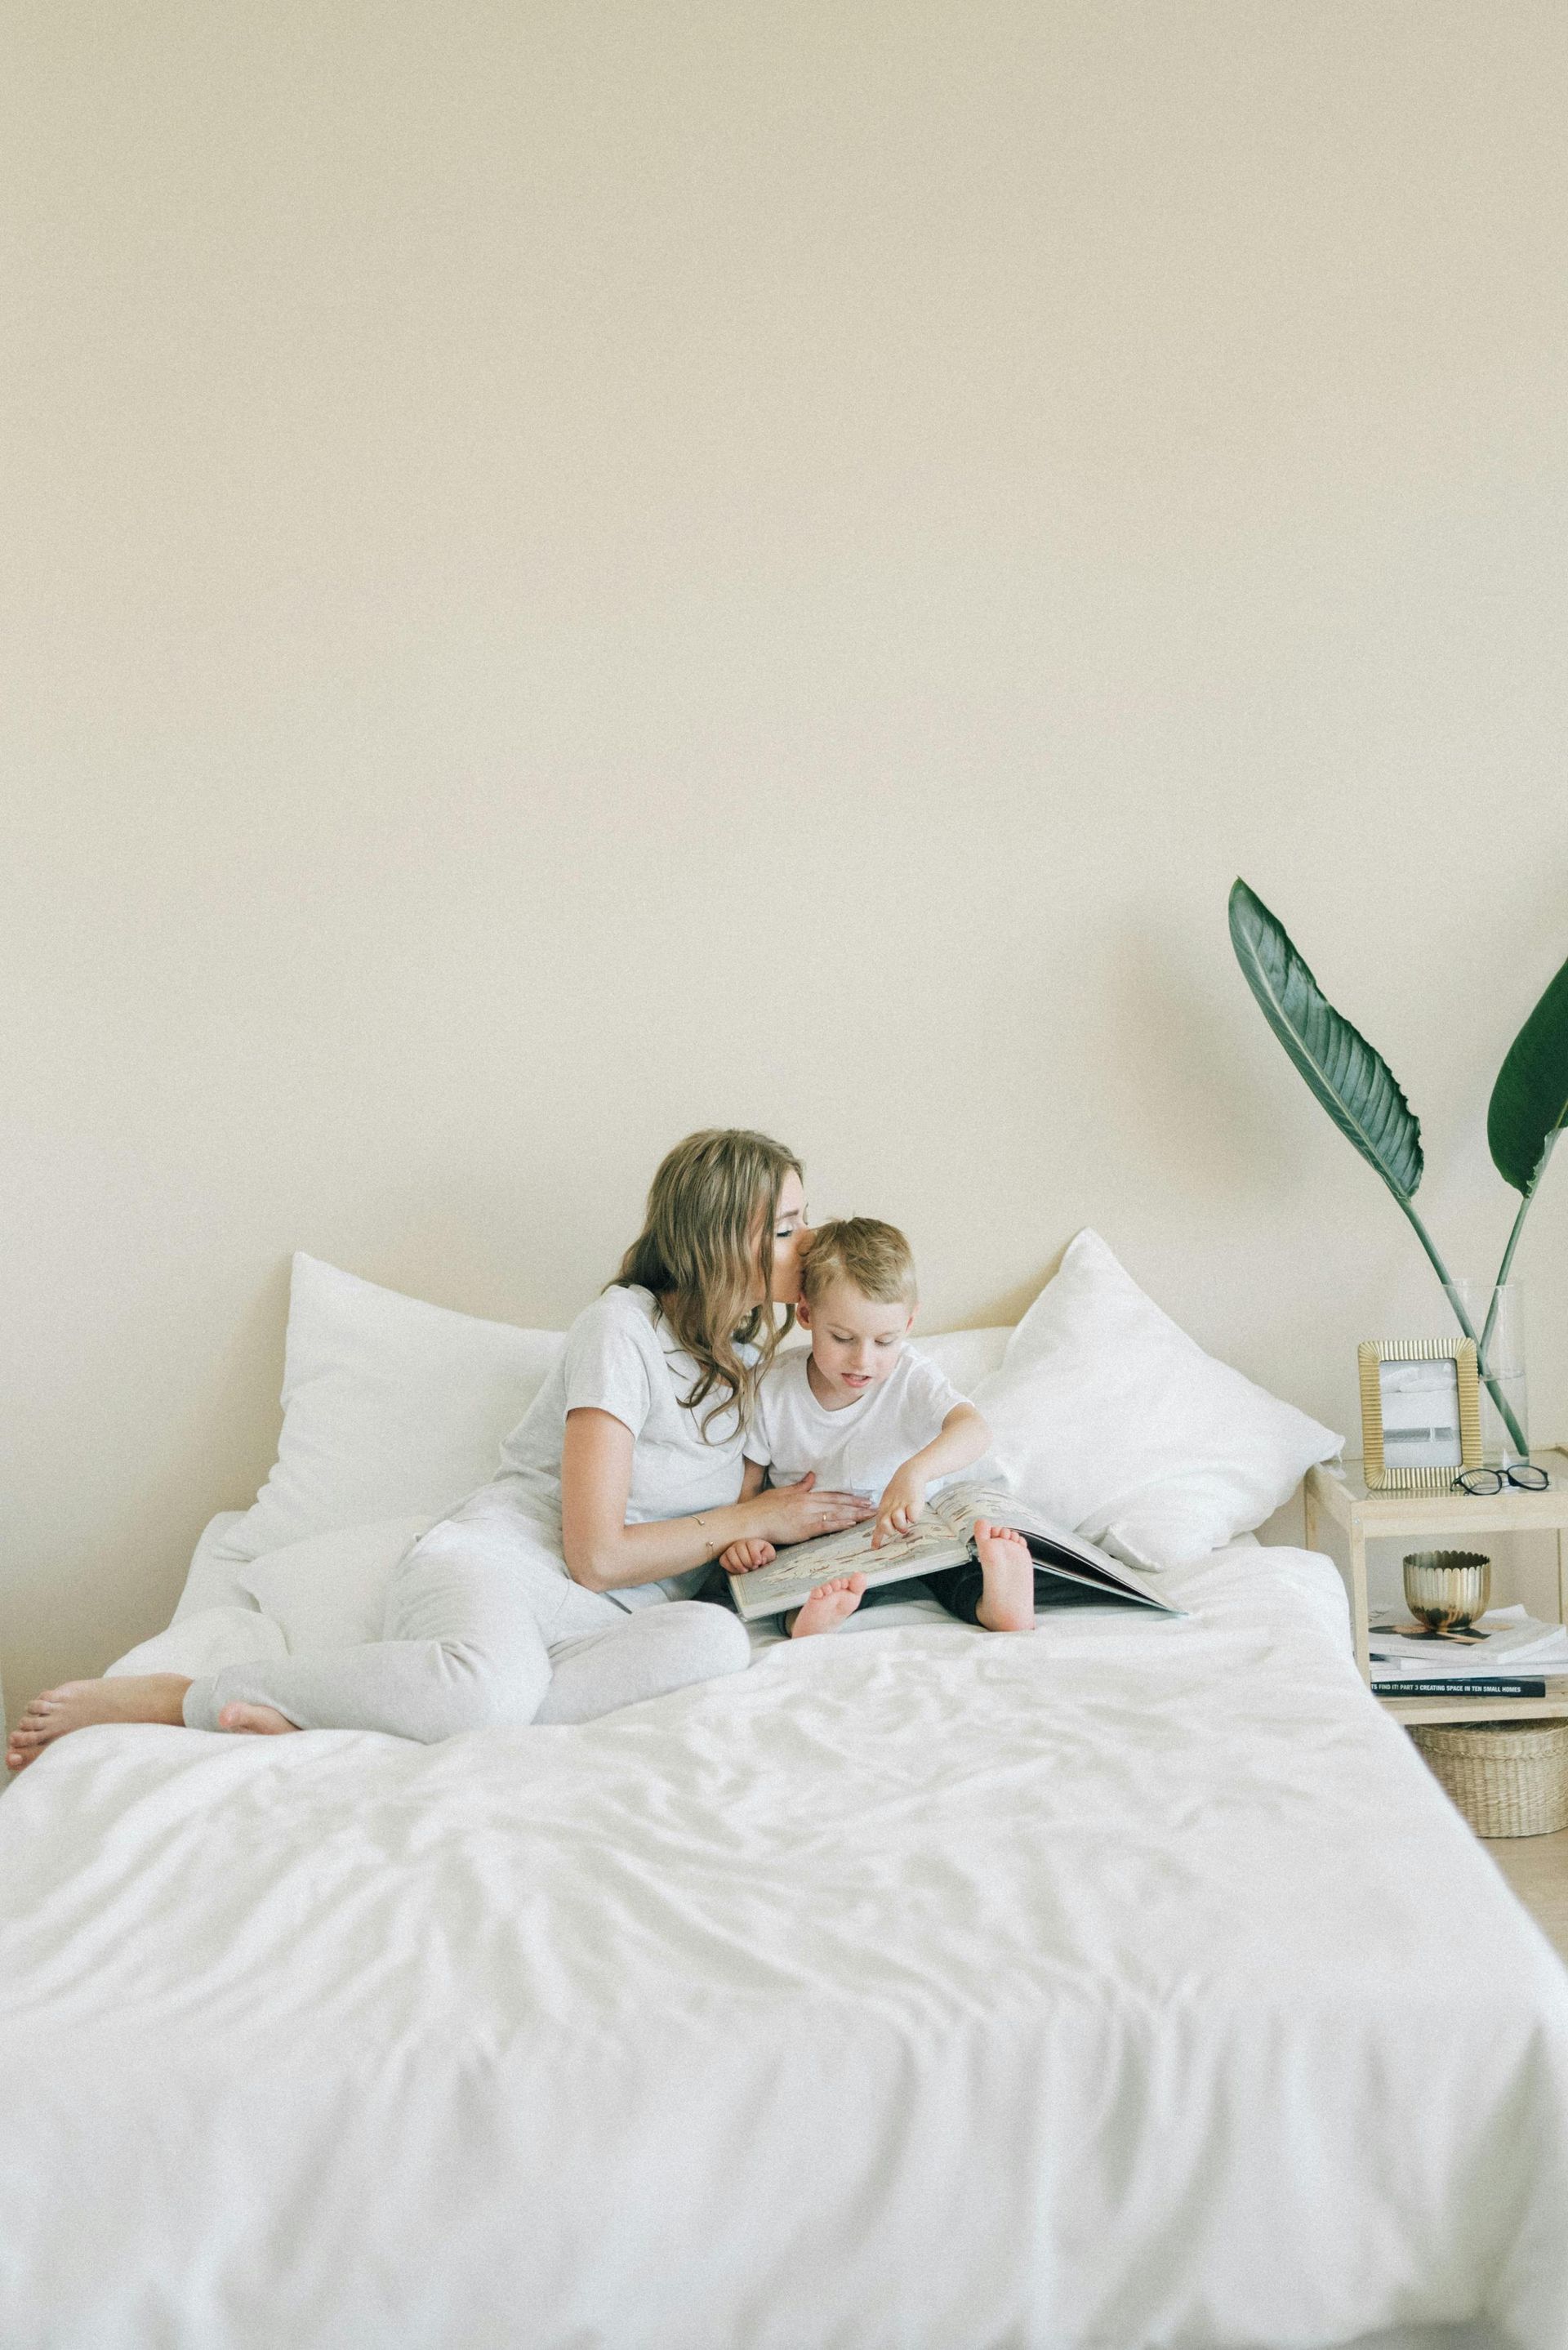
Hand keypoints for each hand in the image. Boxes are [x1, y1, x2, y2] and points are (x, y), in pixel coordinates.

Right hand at [719, 1538, 775, 1573]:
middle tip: (753, 1567)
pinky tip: (738, 1571)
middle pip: (740, 1549)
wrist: (755, 1557)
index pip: (751, 1545)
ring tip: (745, 1570)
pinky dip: (730, 1567)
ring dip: (738, 1564)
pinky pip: (723, 1560)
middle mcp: (740, 1543)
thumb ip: (768, 1554)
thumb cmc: (762, 1555)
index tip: (758, 1562)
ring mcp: (731, 1550)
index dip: (755, 1555)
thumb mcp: (769, 1554)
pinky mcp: (725, 1557)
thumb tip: (762, 1558)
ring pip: (730, 1553)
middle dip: (747, 1561)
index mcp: (752, 1542)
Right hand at [753, 1471, 874, 1547]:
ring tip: (869, 1516)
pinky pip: (825, 1526)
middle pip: (838, 1504)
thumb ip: (800, 1486)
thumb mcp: (782, 1492)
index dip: (850, 1497)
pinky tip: (851, 1523)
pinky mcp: (803, 1529)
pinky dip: (839, 1524)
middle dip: (858, 1505)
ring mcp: (806, 1516)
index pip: (832, 1495)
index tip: (864, 1499)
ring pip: (835, 1514)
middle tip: (874, 1507)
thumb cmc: (763, 1508)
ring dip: (854, 1514)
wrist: (751, 1521)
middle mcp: (808, 1504)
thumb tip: (812, 1476)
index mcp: (804, 1495)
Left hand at [872, 1463, 927, 1547]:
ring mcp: (901, 1505)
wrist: (909, 1474)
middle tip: (899, 1527)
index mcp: (884, 1510)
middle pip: (885, 1525)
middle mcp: (891, 1509)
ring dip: (902, 1523)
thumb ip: (887, 1517)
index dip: (877, 1538)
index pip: (879, 1526)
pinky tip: (914, 1510)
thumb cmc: (899, 1491)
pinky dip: (914, 1516)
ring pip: (898, 1521)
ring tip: (907, 1516)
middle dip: (890, 1530)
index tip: (874, 1548)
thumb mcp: (889, 1503)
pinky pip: (913, 1516)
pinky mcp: (913, 1502)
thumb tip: (886, 1532)